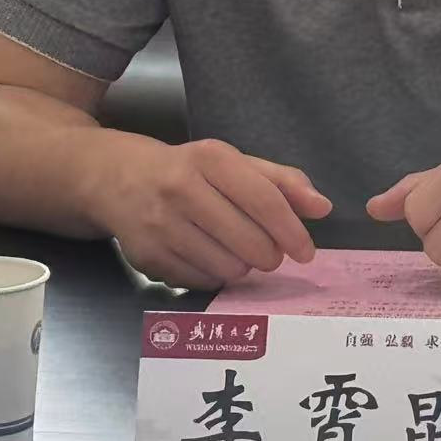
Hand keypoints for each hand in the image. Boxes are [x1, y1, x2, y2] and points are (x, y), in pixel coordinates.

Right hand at [102, 135, 332, 289]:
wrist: (117, 178)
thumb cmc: (188, 170)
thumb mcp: (233, 163)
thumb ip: (281, 181)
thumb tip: (323, 207)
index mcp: (210, 158)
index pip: (264, 201)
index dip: (292, 231)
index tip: (307, 251)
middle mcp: (181, 188)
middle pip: (250, 243)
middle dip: (269, 254)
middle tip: (268, 251)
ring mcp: (161, 225)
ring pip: (228, 268)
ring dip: (242, 267)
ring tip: (234, 249)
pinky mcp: (147, 257)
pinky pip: (202, 282)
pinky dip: (214, 276)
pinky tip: (208, 256)